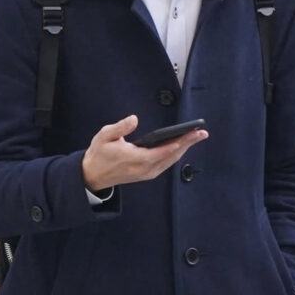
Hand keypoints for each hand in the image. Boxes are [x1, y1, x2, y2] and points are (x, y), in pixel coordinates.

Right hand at [80, 115, 202, 192]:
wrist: (92, 175)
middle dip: (187, 144)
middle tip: (201, 133)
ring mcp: (147, 173)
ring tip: (195, 137)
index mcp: (135, 159)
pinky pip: (166, 164)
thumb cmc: (99, 154)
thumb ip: (120, 128)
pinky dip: (175, 155)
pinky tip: (181, 146)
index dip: (179, 142)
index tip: (191, 134)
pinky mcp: (147, 175)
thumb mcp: (104, 137)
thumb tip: (134, 119)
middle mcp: (144, 169)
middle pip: (172, 156)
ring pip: (171, 161)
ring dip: (184, 149)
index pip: (163, 151)